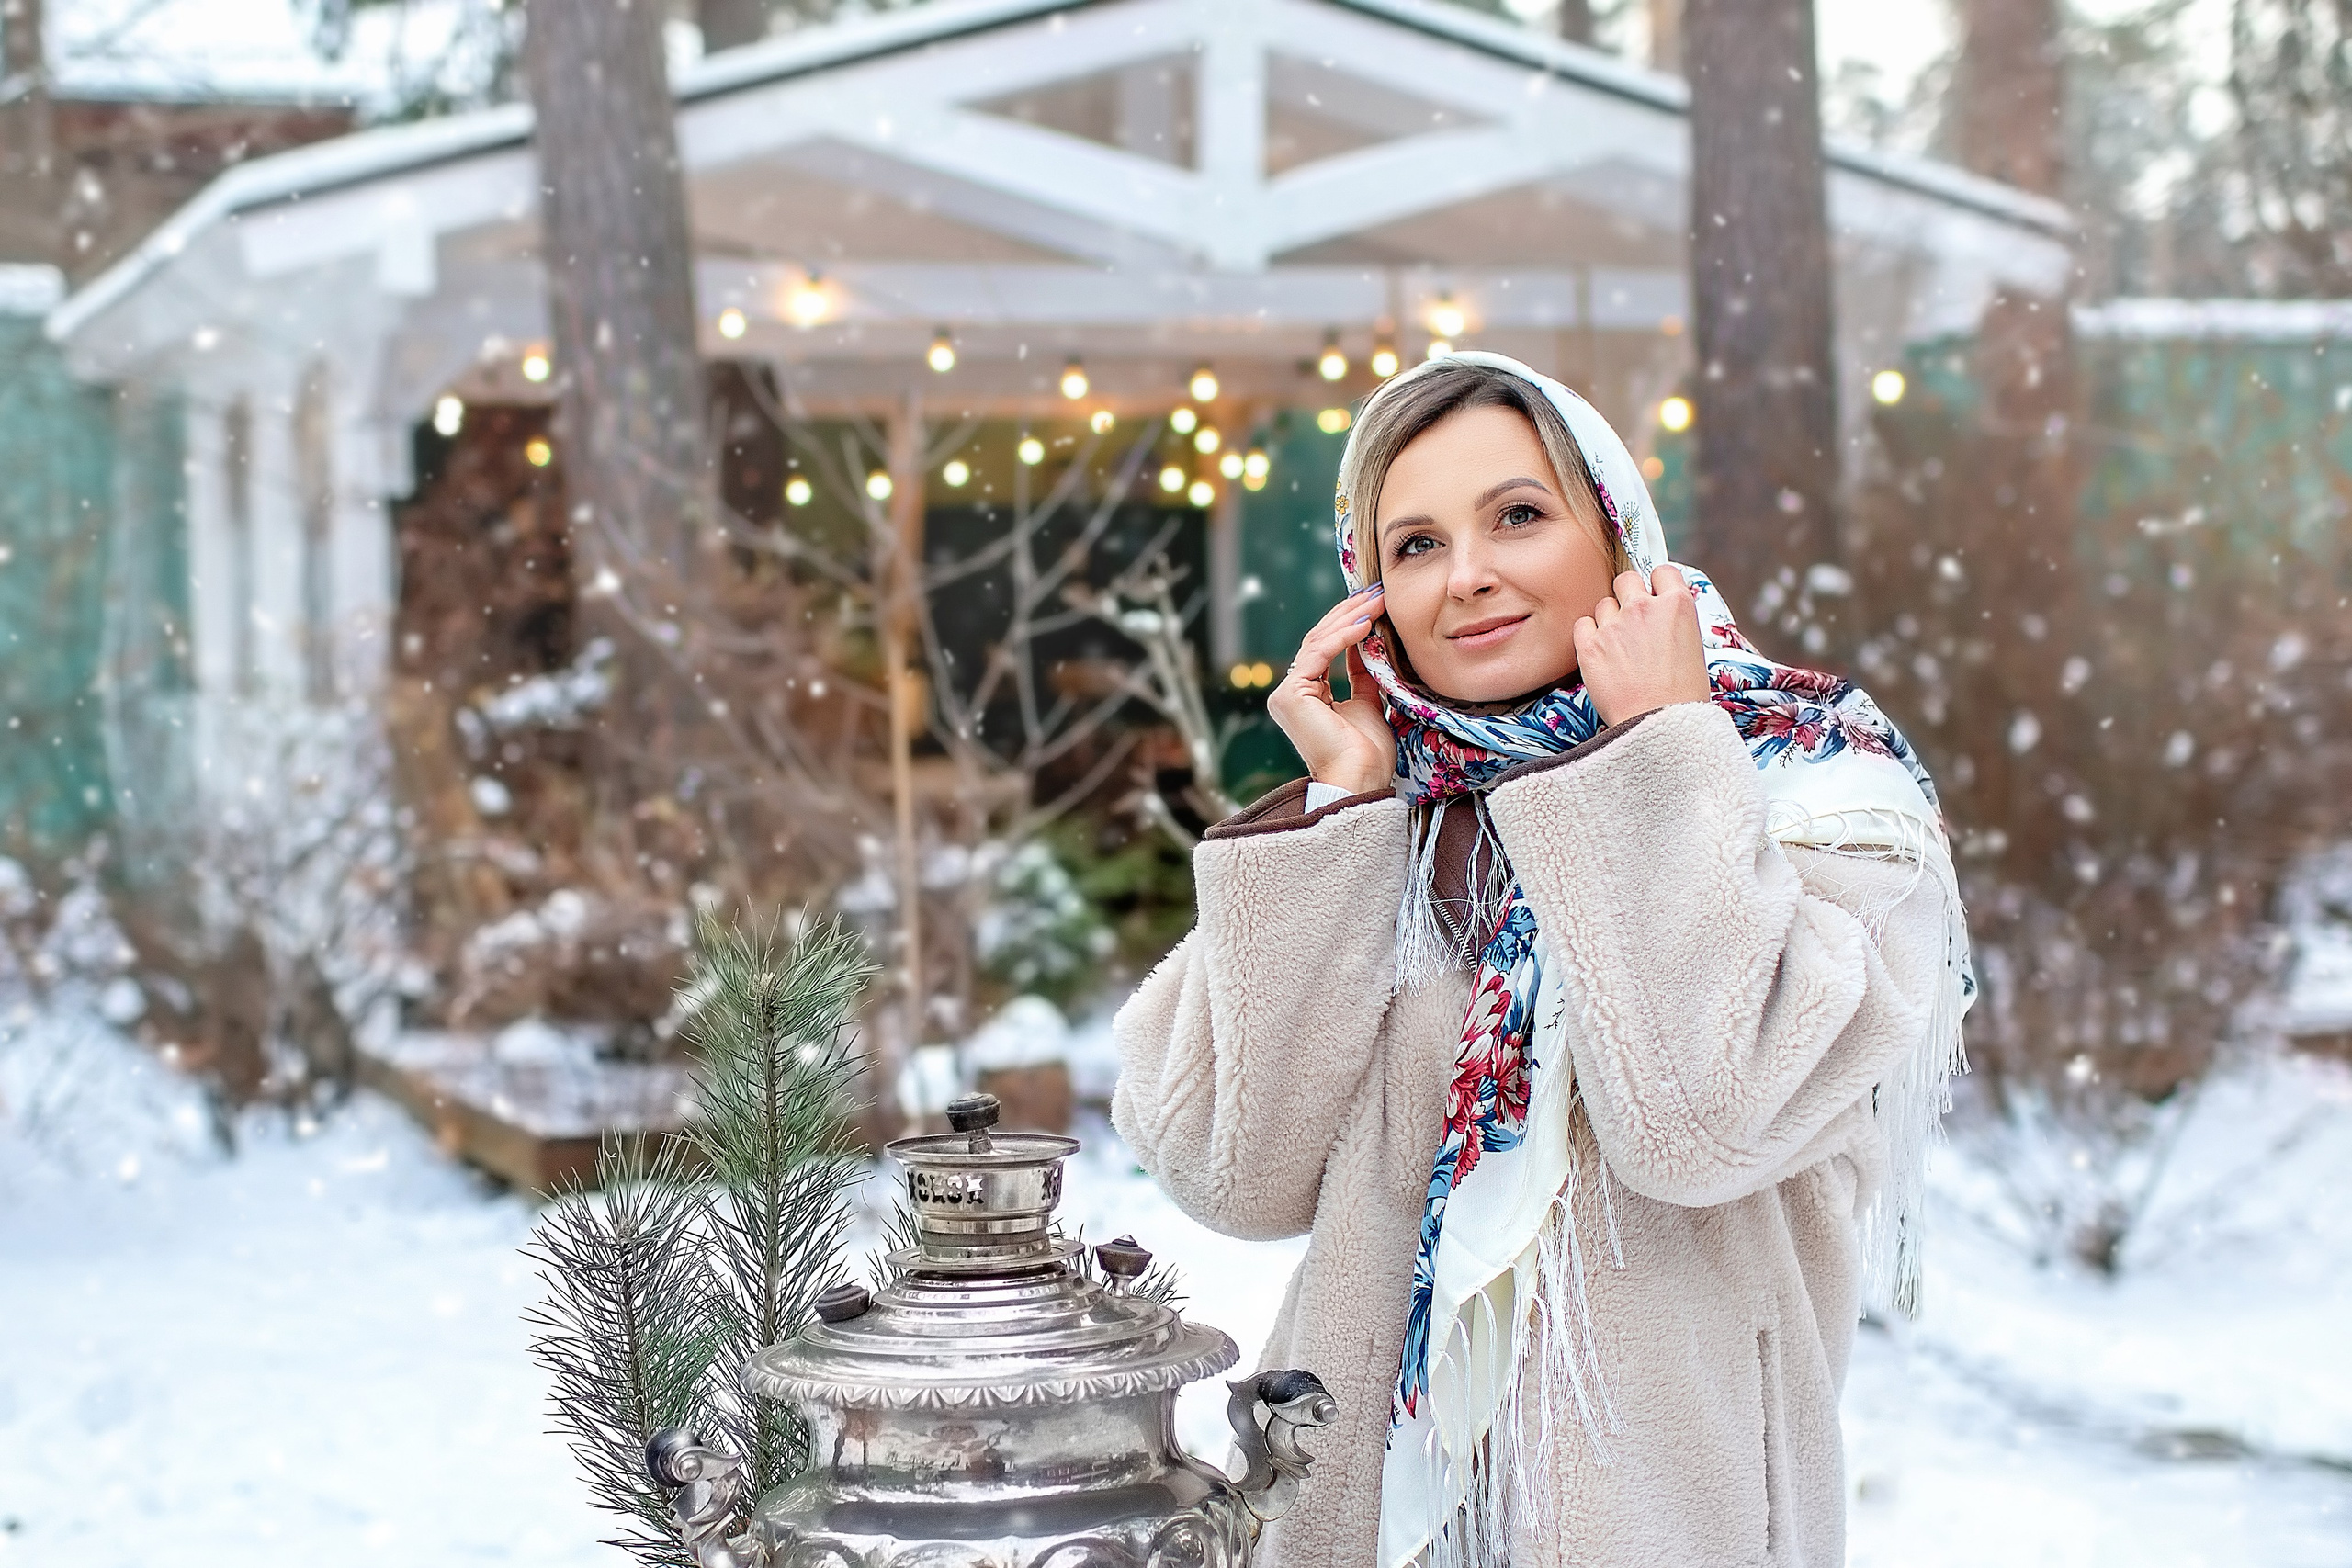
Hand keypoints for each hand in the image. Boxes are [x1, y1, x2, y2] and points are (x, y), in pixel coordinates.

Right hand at [1267, 585, 1396, 795]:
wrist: (1362, 778)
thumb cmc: (1367, 752)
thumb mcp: (1368, 702)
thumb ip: (1361, 673)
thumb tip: (1368, 642)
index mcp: (1305, 696)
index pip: (1325, 647)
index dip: (1349, 622)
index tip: (1375, 603)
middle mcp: (1291, 693)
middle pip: (1319, 639)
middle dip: (1349, 612)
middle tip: (1377, 592)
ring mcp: (1286, 693)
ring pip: (1317, 642)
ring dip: (1349, 617)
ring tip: (1376, 600)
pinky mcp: (1290, 695)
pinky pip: (1319, 654)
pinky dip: (1343, 636)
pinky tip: (1365, 622)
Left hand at [1573, 565, 1711, 725]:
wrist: (1661, 726)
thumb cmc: (1683, 697)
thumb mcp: (1694, 648)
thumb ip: (1673, 622)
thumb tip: (1660, 614)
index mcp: (1678, 605)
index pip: (1661, 571)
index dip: (1656, 584)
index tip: (1653, 595)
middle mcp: (1644, 608)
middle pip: (1626, 580)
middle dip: (1628, 596)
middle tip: (1632, 621)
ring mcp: (1614, 625)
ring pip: (1603, 605)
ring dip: (1609, 621)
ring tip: (1620, 650)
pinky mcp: (1589, 645)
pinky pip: (1582, 625)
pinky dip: (1588, 636)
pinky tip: (1601, 655)